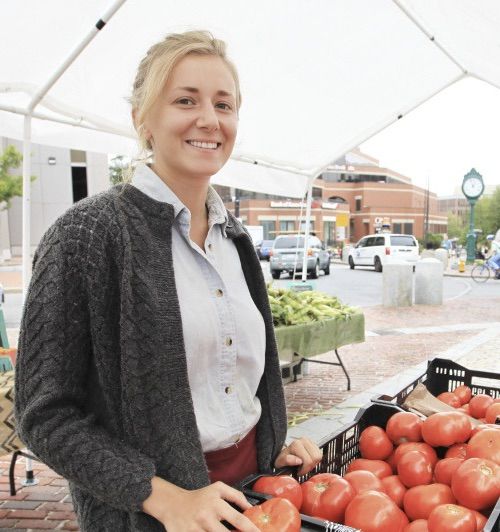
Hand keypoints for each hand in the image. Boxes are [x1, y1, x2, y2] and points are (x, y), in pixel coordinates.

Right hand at [143, 476, 259, 531]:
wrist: (173, 503)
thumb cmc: (199, 497)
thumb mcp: (218, 489)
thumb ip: (236, 496)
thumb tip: (251, 507)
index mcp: (216, 504)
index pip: (238, 520)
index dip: (251, 529)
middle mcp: (206, 517)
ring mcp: (195, 529)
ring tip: (221, 531)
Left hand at [274, 437, 322, 475]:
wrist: (283, 453)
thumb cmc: (282, 458)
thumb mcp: (280, 462)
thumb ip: (287, 460)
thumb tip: (298, 460)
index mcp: (296, 444)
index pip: (309, 460)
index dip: (305, 469)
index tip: (298, 472)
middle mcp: (303, 440)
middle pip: (316, 457)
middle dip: (310, 466)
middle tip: (303, 469)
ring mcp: (309, 440)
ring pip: (319, 455)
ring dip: (313, 463)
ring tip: (305, 465)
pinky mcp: (313, 442)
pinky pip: (320, 453)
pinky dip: (315, 460)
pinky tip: (307, 461)